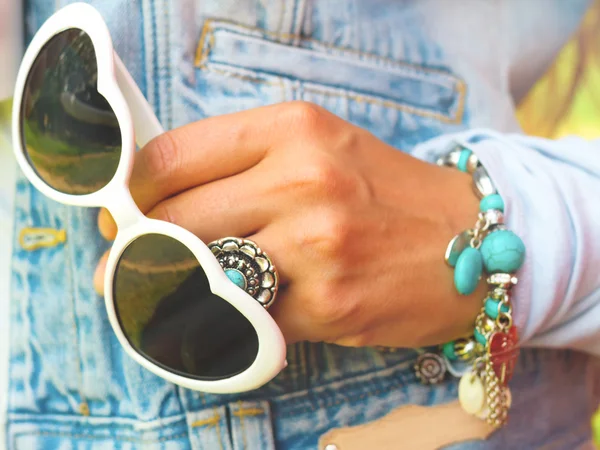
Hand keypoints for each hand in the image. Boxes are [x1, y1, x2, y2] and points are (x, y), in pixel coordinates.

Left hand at [95, 101, 483, 347]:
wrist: (473, 241)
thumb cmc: (388, 194)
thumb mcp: (321, 149)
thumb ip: (245, 166)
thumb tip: (163, 201)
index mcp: (294, 129)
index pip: (172, 157)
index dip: (134, 192)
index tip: (126, 215)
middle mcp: (303, 180)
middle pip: (176, 219)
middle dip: (138, 248)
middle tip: (127, 267)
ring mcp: (316, 246)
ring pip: (200, 274)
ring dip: (169, 291)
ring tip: (162, 296)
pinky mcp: (328, 305)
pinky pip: (243, 321)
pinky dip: (219, 325)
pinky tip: (220, 320)